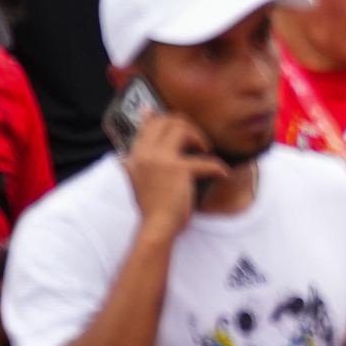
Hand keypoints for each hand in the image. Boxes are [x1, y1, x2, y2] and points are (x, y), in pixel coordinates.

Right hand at [122, 105, 224, 235]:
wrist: (156, 228)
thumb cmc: (151, 208)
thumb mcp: (137, 183)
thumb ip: (132, 168)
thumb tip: (121, 157)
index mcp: (135, 157)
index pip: (147, 125)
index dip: (164, 117)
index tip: (175, 117)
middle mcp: (144, 155)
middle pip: (167, 121)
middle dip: (187, 125)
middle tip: (198, 141)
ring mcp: (160, 160)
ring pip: (182, 129)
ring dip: (200, 138)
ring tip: (206, 152)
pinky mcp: (178, 169)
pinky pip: (204, 161)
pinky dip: (217, 167)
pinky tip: (224, 175)